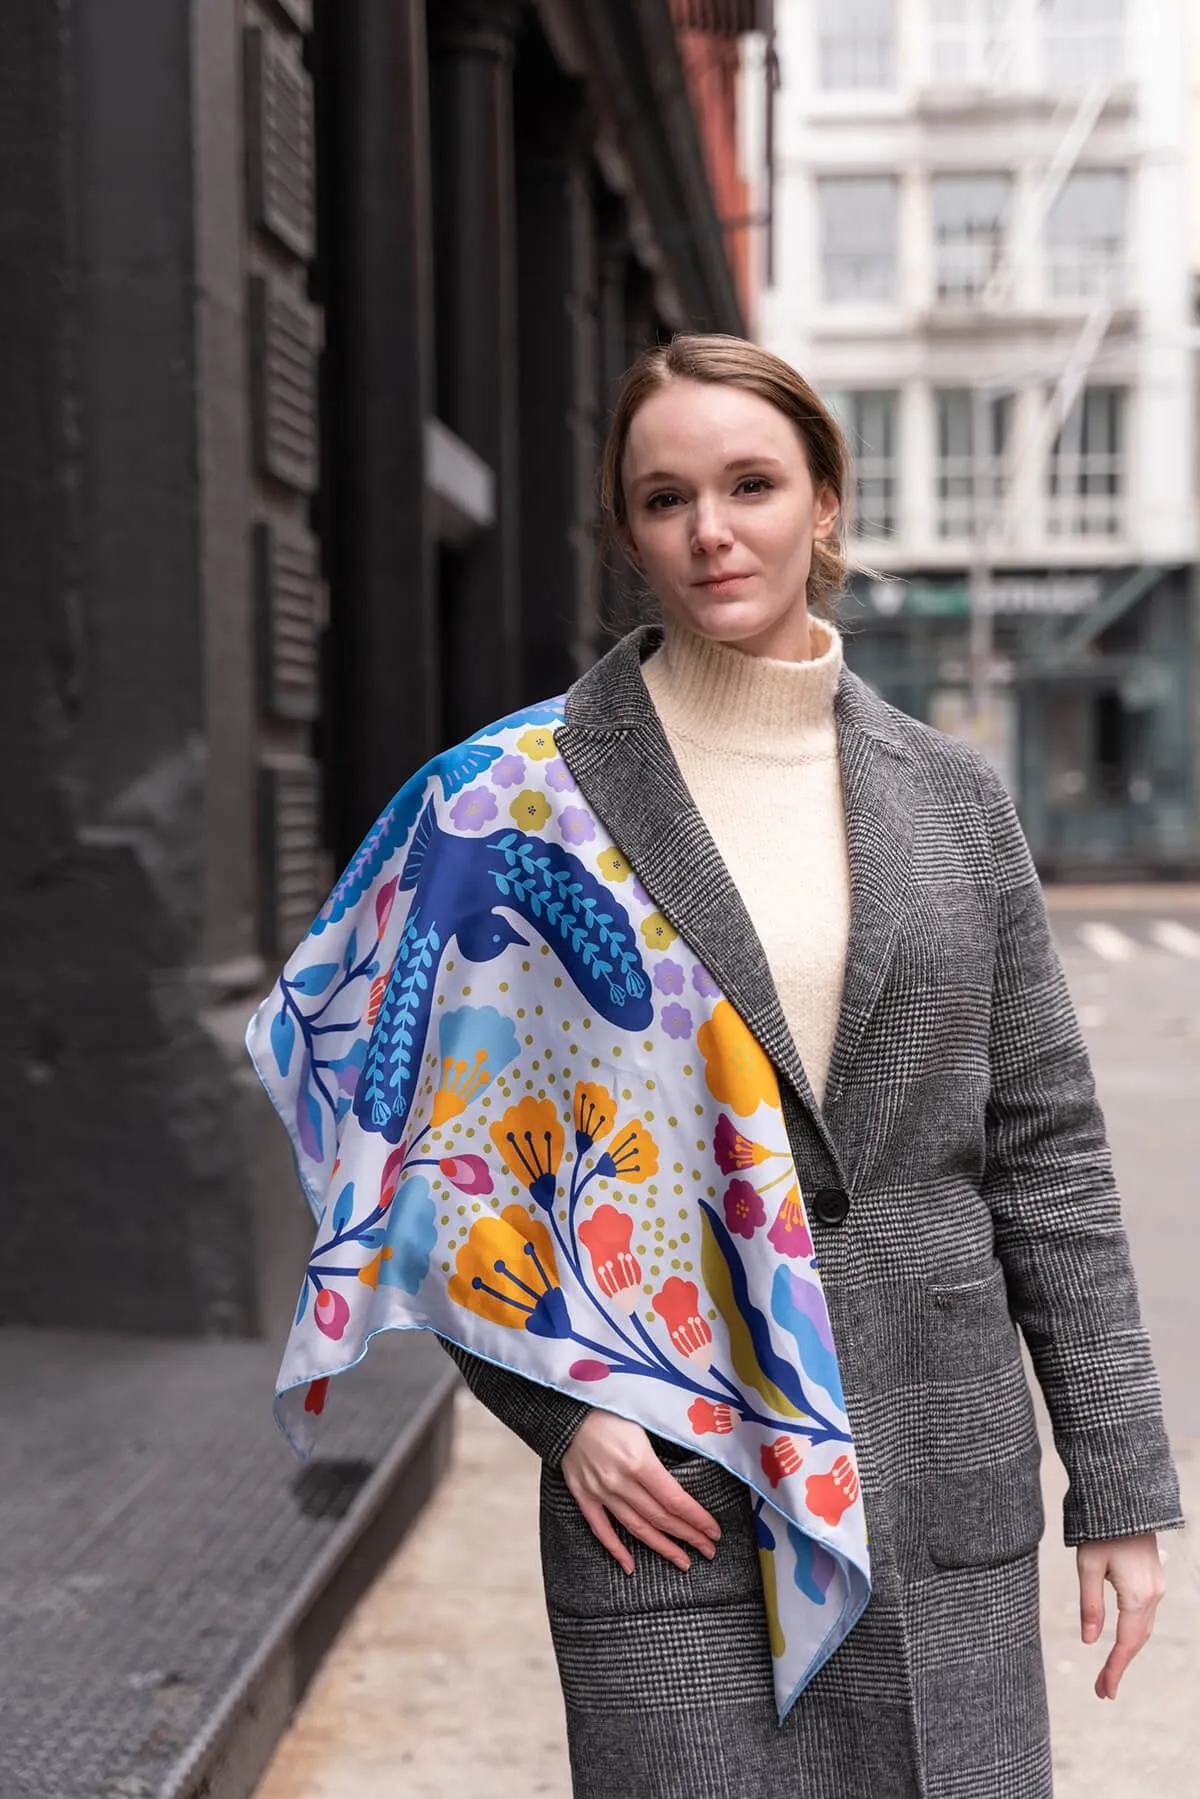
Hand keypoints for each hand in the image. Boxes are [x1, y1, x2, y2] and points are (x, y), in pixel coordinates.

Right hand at [560, 1409, 721, 1574]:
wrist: (566, 1409)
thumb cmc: (610, 1409)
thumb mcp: (644, 1422)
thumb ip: (664, 1450)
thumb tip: (689, 1474)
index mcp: (639, 1461)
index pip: (675, 1500)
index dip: (697, 1519)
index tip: (713, 1531)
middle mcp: (620, 1482)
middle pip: (660, 1517)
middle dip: (688, 1536)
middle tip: (708, 1550)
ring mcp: (600, 1491)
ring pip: (636, 1528)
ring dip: (662, 1547)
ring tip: (683, 1561)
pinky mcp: (583, 1495)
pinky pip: (601, 1529)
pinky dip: (616, 1549)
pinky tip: (631, 1566)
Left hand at [1076, 1533, 1164, 1698]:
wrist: (1124, 1498)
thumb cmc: (1101, 1529)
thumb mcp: (1087, 1566)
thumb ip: (1090, 1605)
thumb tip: (1090, 1642)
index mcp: (1138, 1594)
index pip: (1127, 1644)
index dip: (1114, 1670)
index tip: (1103, 1692)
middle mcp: (1153, 1594)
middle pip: (1138, 1640)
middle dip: (1120, 1666)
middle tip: (1102, 1690)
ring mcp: (1156, 1586)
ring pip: (1144, 1628)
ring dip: (1128, 1651)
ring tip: (1108, 1671)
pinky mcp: (1153, 1578)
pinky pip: (1145, 1614)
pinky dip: (1134, 1633)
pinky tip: (1121, 1640)